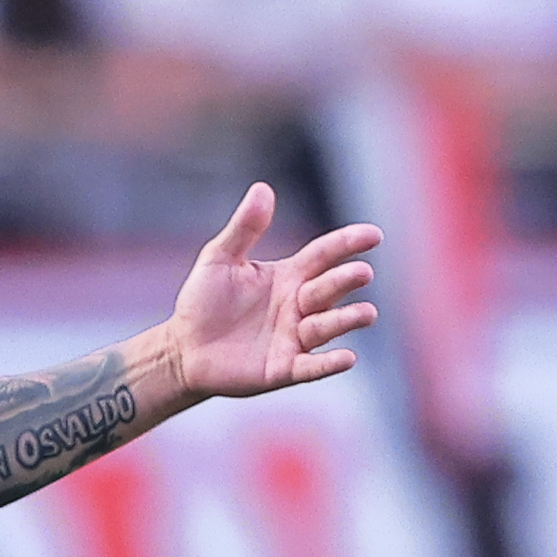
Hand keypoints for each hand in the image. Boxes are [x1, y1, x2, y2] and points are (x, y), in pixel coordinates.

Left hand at [162, 183, 378, 403]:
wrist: (183, 348)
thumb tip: (263, 188)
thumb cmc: (203, 301)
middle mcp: (297, 306)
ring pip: (326, 326)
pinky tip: (347, 357)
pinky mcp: (283, 369)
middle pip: (329, 288)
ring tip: (366, 313)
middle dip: (346, 281)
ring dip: (346, 320)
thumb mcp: (219, 258)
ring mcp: (293, 338)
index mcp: (288, 275)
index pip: (324, 255)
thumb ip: (245, 228)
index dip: (348, 244)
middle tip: (362, 273)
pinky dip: (329, 363)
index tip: (373, 235)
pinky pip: (311, 367)